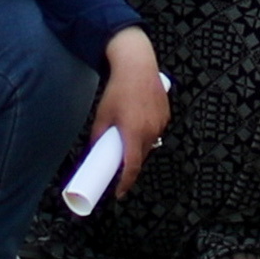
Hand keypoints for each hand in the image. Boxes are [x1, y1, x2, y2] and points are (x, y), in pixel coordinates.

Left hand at [91, 30, 171, 181]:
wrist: (137, 66)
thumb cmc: (117, 90)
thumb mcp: (102, 114)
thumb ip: (98, 136)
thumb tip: (94, 151)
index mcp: (133, 132)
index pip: (131, 166)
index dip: (125, 183)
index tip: (118, 193)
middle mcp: (150, 130)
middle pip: (140, 157)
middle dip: (130, 165)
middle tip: (117, 166)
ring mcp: (160, 123)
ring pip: (149, 145)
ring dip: (138, 148)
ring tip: (127, 137)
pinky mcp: (166, 115)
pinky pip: (156, 132)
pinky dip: (147, 134)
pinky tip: (138, 123)